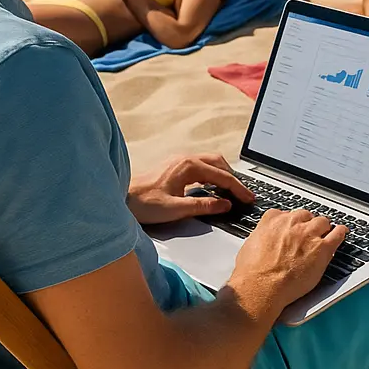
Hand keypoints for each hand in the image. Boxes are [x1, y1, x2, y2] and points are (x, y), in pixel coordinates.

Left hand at [127, 154, 253, 224]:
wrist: (119, 199)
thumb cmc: (143, 204)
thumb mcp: (176, 209)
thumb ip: (203, 206)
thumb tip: (225, 205)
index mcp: (188, 166)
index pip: (222, 176)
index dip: (238, 189)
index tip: (249, 199)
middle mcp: (185, 159)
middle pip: (219, 163)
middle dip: (233, 179)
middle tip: (243, 194)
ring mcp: (179, 161)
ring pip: (210, 163)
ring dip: (223, 175)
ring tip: (230, 191)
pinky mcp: (174, 167)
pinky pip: (200, 166)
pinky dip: (212, 175)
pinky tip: (211, 188)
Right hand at [226, 209, 346, 316]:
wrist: (260, 287)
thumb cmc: (252, 273)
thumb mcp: (249, 246)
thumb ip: (262, 236)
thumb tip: (264, 239)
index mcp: (273, 222)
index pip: (286, 214)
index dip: (291, 223)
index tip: (292, 228)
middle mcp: (292, 225)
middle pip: (306, 216)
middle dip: (307, 224)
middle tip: (307, 234)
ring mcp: (309, 235)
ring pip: (322, 222)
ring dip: (322, 228)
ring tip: (325, 233)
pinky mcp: (322, 248)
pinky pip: (337, 234)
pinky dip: (340, 232)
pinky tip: (341, 232)